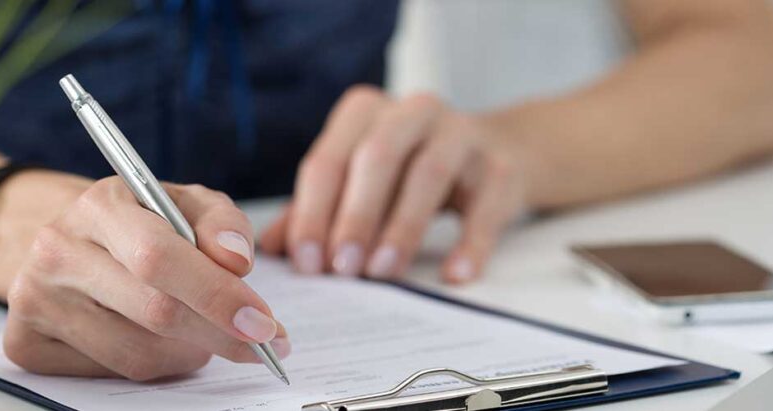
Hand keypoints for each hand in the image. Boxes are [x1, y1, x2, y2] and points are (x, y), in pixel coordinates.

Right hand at [4, 177, 287, 380]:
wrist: (67, 240)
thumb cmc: (138, 223)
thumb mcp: (185, 204)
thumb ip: (222, 222)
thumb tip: (237, 260)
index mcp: (99, 206)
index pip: (160, 258)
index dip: (217, 294)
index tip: (263, 322)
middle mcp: (57, 251)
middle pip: (154, 312)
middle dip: (220, 333)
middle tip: (259, 342)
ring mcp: (34, 300)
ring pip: (138, 354)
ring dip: (189, 351)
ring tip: (202, 331)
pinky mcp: (26, 342)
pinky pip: (112, 373)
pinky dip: (153, 364)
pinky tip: (157, 340)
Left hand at [260, 86, 527, 282]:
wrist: (498, 154)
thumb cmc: (411, 172)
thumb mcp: (362, 183)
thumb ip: (315, 210)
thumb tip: (270, 249)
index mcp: (366, 112)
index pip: (329, 159)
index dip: (312, 212)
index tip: (306, 262)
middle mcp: (414, 111)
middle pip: (377, 157)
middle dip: (355, 215)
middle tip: (342, 268)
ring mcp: (463, 133)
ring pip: (429, 173)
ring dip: (403, 227)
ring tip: (383, 272)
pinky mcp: (502, 166)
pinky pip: (486, 204)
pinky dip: (470, 242)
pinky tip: (454, 275)